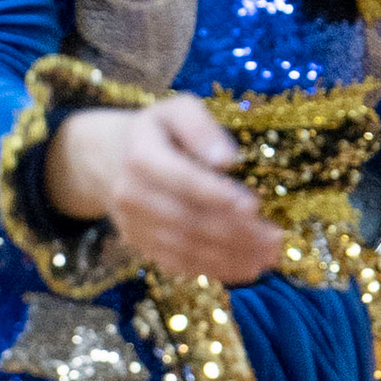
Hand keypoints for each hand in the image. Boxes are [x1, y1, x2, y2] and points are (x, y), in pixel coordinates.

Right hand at [47, 97, 281, 283]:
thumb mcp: (176, 111)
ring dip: (231, 257)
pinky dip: (216, 270)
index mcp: (141, 155)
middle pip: (188, 220)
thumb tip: (228, 159)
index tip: (253, 205)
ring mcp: (135, 225)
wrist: (105, 159)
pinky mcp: (142, 246)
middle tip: (275, 238)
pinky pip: (180, 264)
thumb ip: (200, 127)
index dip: (216, 195)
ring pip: (186, 248)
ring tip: (269, 257)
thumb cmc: (156, 131)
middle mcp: (132, 195)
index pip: (181, 179)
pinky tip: (247, 269)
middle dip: (236, 233)